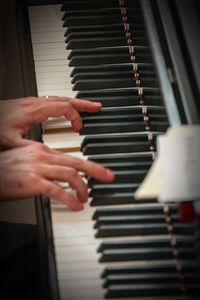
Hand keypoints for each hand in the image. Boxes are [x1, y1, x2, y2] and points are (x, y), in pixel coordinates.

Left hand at [0, 96, 101, 148]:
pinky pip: (52, 101)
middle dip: (83, 104)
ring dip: (75, 102)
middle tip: (97, 107)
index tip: (79, 128)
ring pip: (59, 98)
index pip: (64, 107)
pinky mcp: (29, 104)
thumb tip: (47, 154)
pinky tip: (65, 110)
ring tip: (87, 106)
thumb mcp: (10, 141)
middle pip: (66, 99)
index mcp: (35, 110)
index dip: (75, 116)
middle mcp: (35, 103)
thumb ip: (30, 147)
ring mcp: (32, 102)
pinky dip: (64, 104)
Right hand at [0, 143, 114, 209]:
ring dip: (82, 187)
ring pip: (70, 174)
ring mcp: (38, 168)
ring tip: (86, 197)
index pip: (70, 156)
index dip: (86, 164)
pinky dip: (69, 199)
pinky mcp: (32, 182)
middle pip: (76, 161)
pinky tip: (76, 206)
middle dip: (95, 169)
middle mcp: (43, 157)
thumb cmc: (4, 168)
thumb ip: (43, 163)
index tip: (97, 170)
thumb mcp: (26, 159)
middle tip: (109, 176)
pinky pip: (57, 190)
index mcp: (42, 151)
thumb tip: (58, 171)